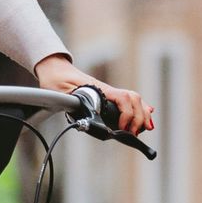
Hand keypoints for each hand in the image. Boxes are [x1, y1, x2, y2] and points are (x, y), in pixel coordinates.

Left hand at [34, 56, 154, 137]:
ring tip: (146, 128)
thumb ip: (72, 102)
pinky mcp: (107, 96)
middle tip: (134, 133)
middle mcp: (107, 90)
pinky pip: (128, 101)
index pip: (123, 98)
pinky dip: (139, 108)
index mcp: (99, 89)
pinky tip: (147, 115)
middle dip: (139, 117)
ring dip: (143, 113)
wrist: (54, 70)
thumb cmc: (56, 80)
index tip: (123, 128)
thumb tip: (84, 116)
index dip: (127, 114)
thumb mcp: (61, 94)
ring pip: (134, 99)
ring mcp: (109, 92)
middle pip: (133, 99)